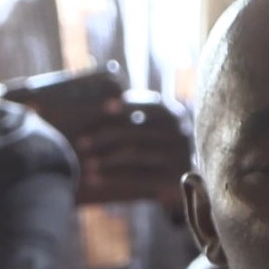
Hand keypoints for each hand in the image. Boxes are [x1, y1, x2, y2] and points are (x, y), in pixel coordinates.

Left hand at [70, 100, 191, 209]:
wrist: (189, 182)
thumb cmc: (160, 149)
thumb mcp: (156, 128)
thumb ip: (137, 113)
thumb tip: (105, 85)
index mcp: (174, 116)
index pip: (151, 106)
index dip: (128, 105)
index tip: (104, 107)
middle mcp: (179, 134)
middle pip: (136, 131)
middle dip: (104, 136)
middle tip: (79, 143)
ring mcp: (178, 156)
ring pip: (135, 154)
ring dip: (105, 159)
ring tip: (85, 164)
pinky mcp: (174, 179)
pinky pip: (137, 178)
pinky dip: (111, 178)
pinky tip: (92, 179)